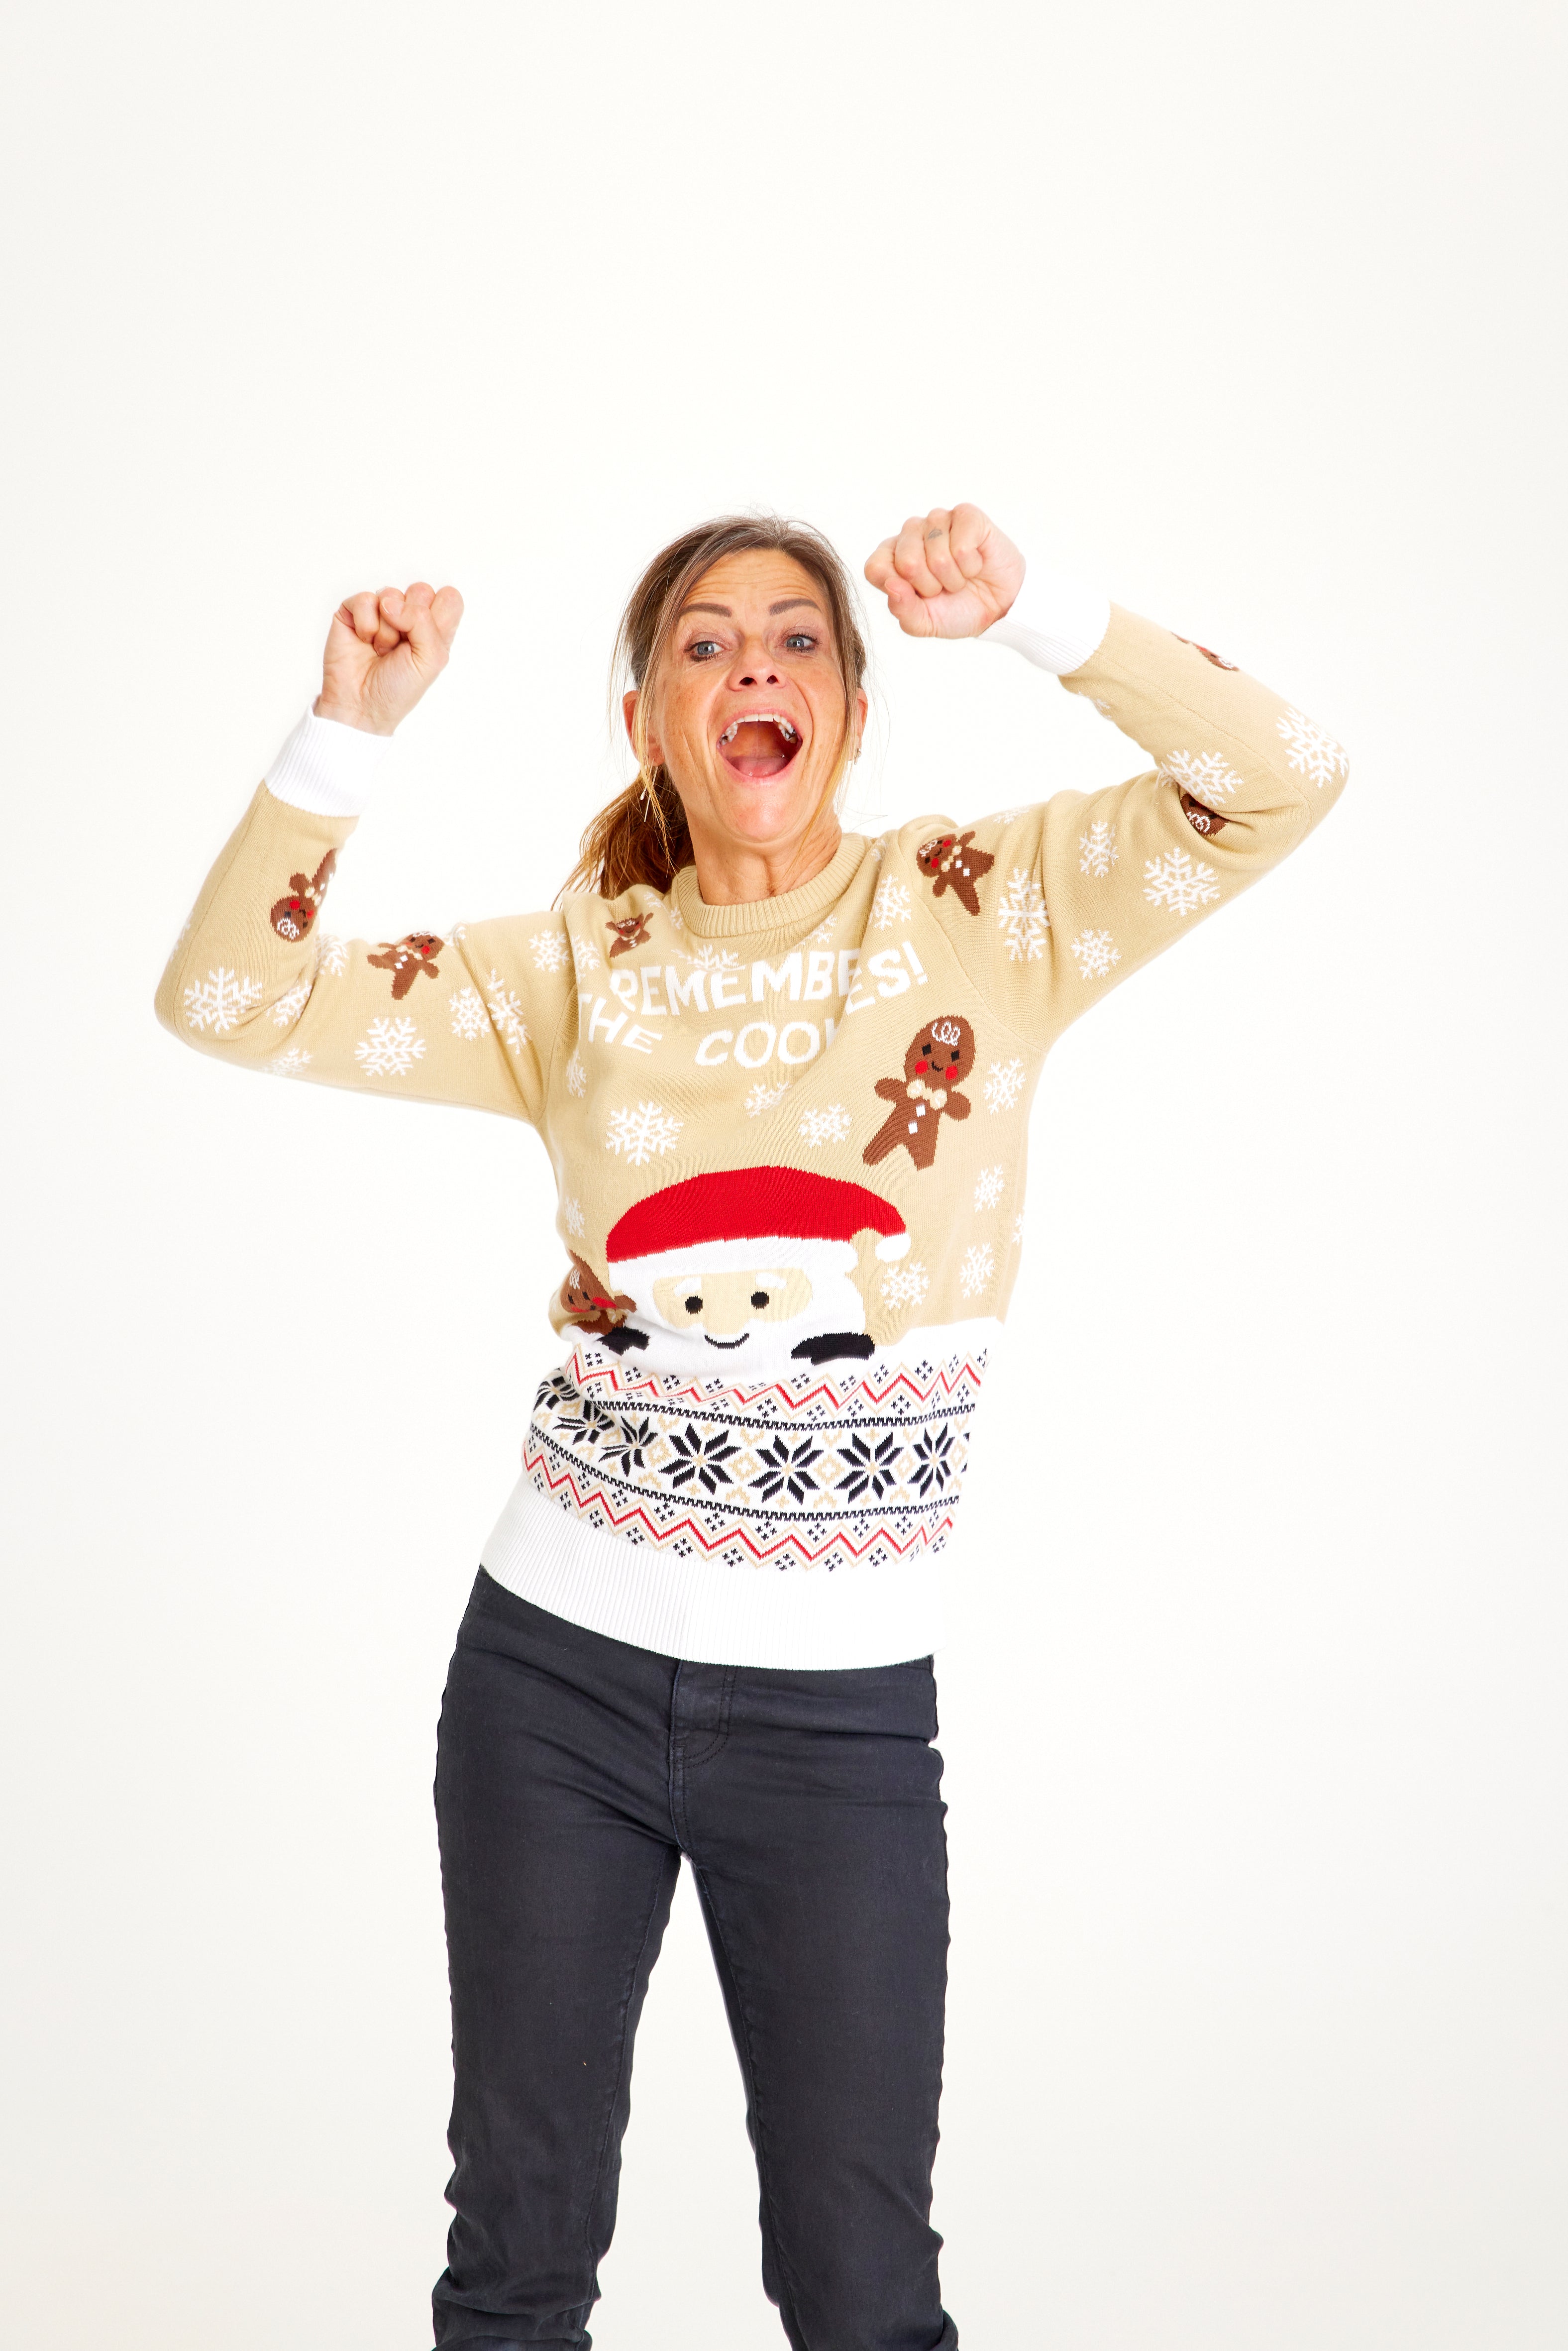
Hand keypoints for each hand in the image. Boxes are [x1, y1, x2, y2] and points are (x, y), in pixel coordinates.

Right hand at [315, 581, 463, 735]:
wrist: (362, 705)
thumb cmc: (398, 689)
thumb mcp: (430, 660)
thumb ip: (424, 623)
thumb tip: (392, 603)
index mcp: (434, 629)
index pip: (449, 598)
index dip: (439, 613)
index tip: (426, 639)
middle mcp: (410, 617)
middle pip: (421, 590)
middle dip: (411, 621)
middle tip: (401, 647)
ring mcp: (382, 611)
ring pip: (391, 594)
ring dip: (386, 629)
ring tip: (381, 649)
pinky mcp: (355, 611)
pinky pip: (365, 599)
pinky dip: (365, 624)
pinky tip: (364, 641)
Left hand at [864, 505, 1023, 639]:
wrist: (999, 606)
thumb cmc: (957, 610)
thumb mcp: (925, 622)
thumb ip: (903, 610)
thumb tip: (892, 586)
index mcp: (892, 557)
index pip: (875, 567)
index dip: (898, 588)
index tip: (918, 596)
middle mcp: (911, 534)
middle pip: (907, 562)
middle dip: (931, 587)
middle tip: (944, 588)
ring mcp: (937, 521)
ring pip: (937, 554)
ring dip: (953, 577)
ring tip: (960, 576)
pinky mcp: (965, 515)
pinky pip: (961, 546)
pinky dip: (971, 565)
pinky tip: (975, 563)